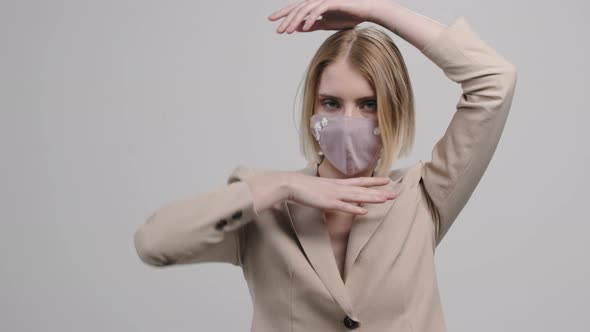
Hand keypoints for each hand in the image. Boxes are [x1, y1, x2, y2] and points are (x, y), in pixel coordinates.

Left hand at [267, 0, 388, 33]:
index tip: (271, 21)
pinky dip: (310, 19)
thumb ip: (313, 25)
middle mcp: (317, 1)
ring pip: (305, 9)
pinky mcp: (332, 2)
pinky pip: (318, 10)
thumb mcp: (327, 24)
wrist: (366, 11)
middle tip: (278, 30)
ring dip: (295, 20)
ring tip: (288, 31)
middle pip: (297, 9)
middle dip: (285, 19)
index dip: (283, 14)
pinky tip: (303, 29)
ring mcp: (324, 0)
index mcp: (314, 5)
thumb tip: (298, 28)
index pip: (296, 9)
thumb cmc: (348, 16)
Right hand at [286, 173, 396, 214]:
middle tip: (394, 192)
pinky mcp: (327, 202)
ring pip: (357, 196)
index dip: (374, 181)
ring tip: (385, 199)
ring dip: (371, 198)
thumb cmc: (303, 187)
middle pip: (363, 188)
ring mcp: (334, 194)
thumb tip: (333, 195)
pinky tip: (364, 211)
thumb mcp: (319, 188)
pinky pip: (343, 206)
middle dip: (379, 190)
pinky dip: (354, 208)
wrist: (291, 184)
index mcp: (337, 183)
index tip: (387, 179)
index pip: (360, 181)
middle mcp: (339, 187)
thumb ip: (328, 191)